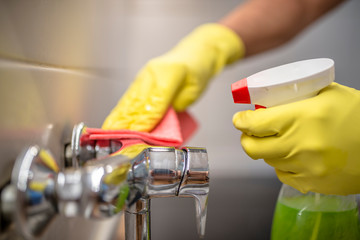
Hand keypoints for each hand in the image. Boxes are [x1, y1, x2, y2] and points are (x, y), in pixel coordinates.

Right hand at [102, 24, 243, 131]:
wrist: (193, 53)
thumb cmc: (196, 70)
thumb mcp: (195, 90)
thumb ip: (178, 105)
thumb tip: (162, 121)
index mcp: (170, 72)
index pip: (156, 102)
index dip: (146, 120)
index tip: (138, 133)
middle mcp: (153, 73)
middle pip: (138, 102)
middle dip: (127, 122)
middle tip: (119, 138)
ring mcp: (144, 76)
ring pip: (129, 100)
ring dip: (118, 118)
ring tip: (109, 132)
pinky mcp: (139, 81)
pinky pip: (128, 98)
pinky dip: (119, 112)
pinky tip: (112, 122)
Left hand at [233, 83, 359, 194]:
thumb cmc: (358, 117)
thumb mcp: (328, 94)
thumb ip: (296, 97)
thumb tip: (269, 102)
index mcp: (302, 117)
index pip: (254, 123)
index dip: (241, 121)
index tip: (240, 119)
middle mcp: (300, 145)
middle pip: (252, 147)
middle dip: (246, 138)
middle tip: (250, 132)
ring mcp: (305, 167)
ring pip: (267, 161)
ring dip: (265, 150)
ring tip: (274, 141)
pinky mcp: (311, 183)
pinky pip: (283, 175)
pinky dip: (281, 164)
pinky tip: (290, 156)